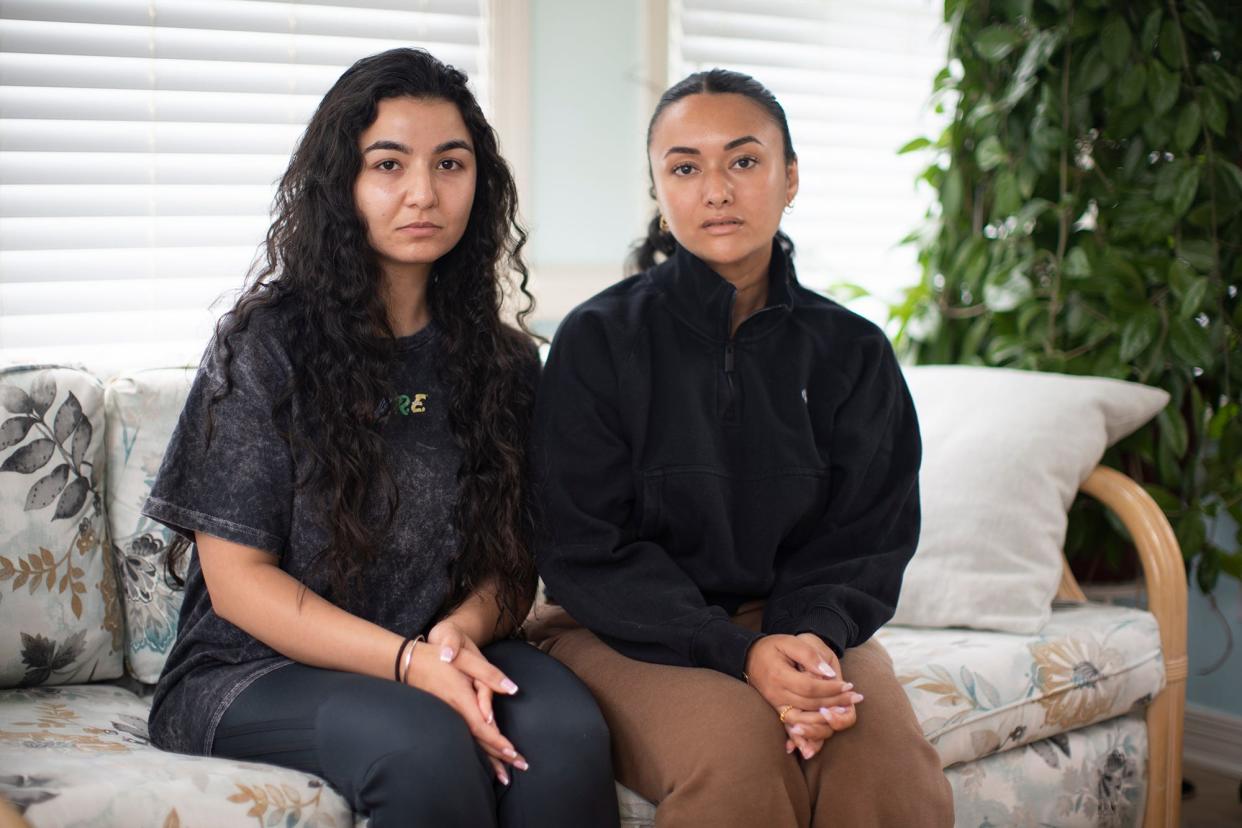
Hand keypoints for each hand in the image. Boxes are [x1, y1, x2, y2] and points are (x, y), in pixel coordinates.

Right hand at [407, 630, 523, 784]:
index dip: (497, 742)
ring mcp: (448, 718)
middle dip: (500, 757)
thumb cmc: (439, 658)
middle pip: (479, 741)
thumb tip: (511, 689)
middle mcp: (454, 713)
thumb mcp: (465, 659)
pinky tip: (484, 763)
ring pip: (471, 744)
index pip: (482, 727)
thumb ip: (488, 673)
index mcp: (461, 699)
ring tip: (504, 776)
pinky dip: (476, 754)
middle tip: (521, 767)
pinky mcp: (445, 719)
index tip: (513, 753)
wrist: (408, 663)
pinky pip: (464, 740)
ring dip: (489, 761)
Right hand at [745, 634, 860, 758]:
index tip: (849, 685)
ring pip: (802, 721)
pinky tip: (814, 748)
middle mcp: (776, 694)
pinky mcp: (777, 711)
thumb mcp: (789, 642)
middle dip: (836, 702)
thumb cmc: (772, 647)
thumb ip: (808, 656)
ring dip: (825, 721)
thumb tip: (828, 673)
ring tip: (844, 712)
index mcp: (779, 676)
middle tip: (856, 697)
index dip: (831, 688)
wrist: (748, 657)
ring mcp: (776, 705)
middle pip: (810, 705)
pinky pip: (790, 729)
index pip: (810, 688)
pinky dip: (802, 740)